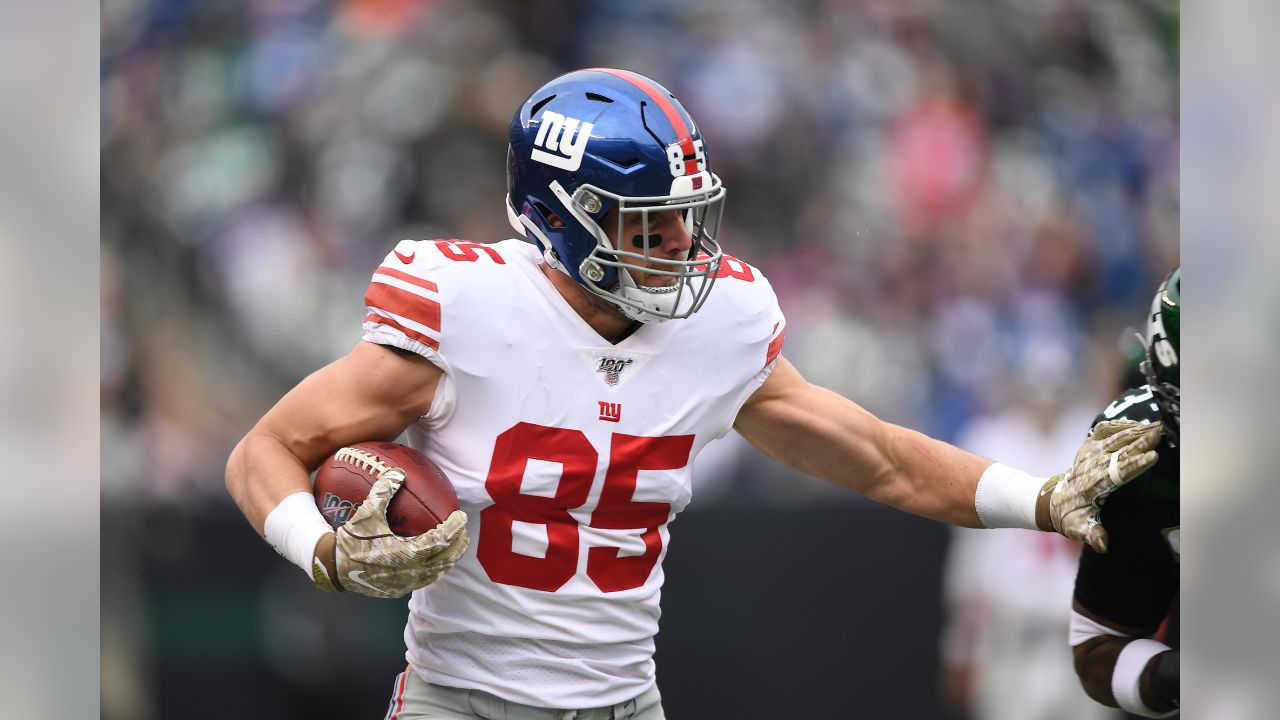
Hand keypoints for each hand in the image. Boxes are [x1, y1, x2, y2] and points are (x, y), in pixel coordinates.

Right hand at [310, 468, 468, 598]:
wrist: (332, 569)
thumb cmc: (350, 540)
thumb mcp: (366, 514)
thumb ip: (383, 492)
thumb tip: (397, 472)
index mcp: (406, 553)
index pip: (440, 540)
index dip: (454, 528)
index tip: (461, 515)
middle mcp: (409, 572)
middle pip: (445, 558)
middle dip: (458, 544)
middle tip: (463, 529)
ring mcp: (405, 583)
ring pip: (437, 572)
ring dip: (448, 557)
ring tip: (455, 545)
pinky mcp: (398, 590)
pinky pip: (424, 580)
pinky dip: (434, 568)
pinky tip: (434, 558)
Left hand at [1037, 419, 1161, 552]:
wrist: (1052, 501)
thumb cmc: (1071, 517)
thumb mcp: (1079, 529)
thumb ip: (1092, 535)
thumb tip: (1103, 544)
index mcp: (1093, 485)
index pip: (1117, 473)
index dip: (1135, 465)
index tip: (1153, 457)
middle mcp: (1090, 466)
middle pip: (1119, 451)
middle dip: (1140, 441)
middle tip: (1160, 432)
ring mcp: (1088, 453)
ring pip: (1113, 437)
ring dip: (1134, 430)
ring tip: (1155, 425)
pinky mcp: (1087, 446)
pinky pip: (1102, 430)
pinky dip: (1119, 425)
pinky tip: (1136, 423)